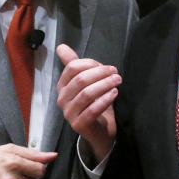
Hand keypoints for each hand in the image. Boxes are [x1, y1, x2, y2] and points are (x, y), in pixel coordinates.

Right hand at [56, 44, 119, 162]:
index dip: (90, 64)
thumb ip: (75, 65)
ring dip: (104, 84)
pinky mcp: (79, 125)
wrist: (98, 132)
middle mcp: (62, 99)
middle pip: (80, 80)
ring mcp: (69, 113)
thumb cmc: (93, 104)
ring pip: (86, 94)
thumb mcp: (85, 82)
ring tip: (117, 81)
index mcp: (62, 86)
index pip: (72, 68)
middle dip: (100, 73)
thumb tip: (61, 46)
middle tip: (116, 72)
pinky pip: (92, 109)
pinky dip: (105, 99)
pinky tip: (114, 93)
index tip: (107, 67)